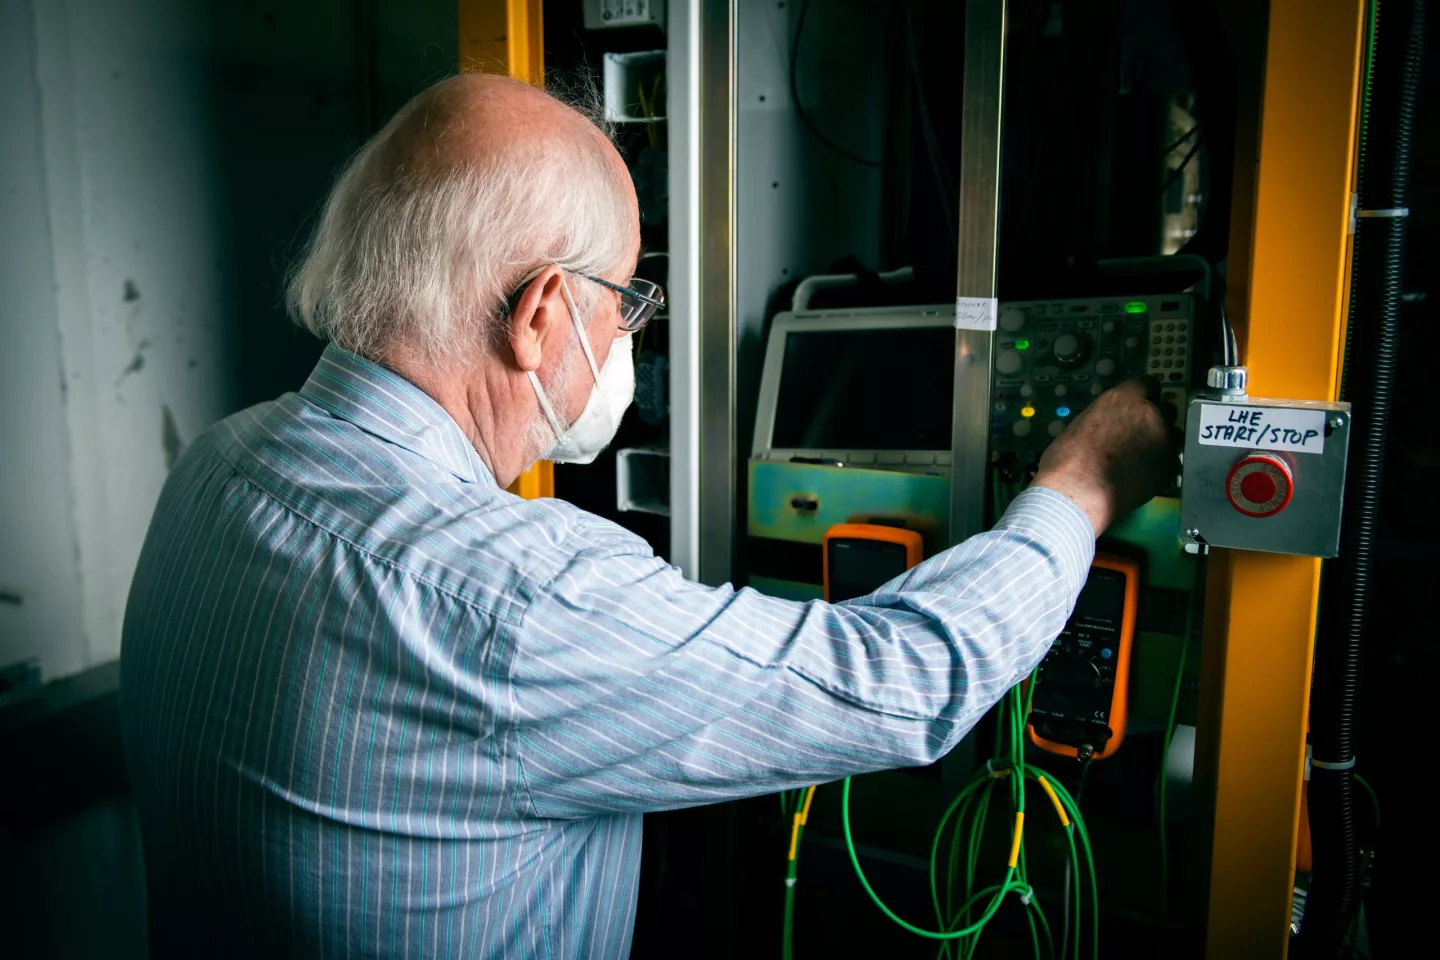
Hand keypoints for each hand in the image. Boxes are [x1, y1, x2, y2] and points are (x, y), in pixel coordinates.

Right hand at [1031, 377, 1178, 534]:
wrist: (1078, 491)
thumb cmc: (1068, 459)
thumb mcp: (1081, 425)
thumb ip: (1104, 419)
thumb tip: (1108, 428)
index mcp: (1124, 398)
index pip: (1147, 383)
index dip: (1144, 395)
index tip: (1141, 404)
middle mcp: (1150, 413)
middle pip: (1166, 407)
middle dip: (1156, 419)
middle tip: (1140, 434)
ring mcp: (1164, 440)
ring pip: (1174, 435)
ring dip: (1163, 442)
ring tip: (1144, 458)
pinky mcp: (1169, 466)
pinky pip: (1172, 462)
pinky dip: (1162, 467)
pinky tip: (1145, 476)